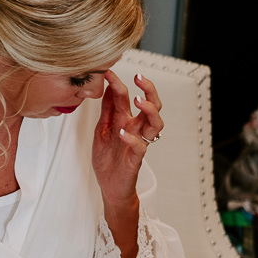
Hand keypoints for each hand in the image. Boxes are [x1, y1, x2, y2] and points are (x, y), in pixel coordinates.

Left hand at [91, 70, 162, 209]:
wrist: (110, 187)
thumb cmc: (107, 159)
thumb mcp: (102, 129)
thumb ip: (106, 110)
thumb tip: (108, 87)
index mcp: (125, 120)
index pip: (126, 97)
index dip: (119, 82)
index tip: (108, 71)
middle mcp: (135, 129)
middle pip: (152, 105)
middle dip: (148, 89)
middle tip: (139, 77)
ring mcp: (137, 143)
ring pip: (155, 123)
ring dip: (148, 110)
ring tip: (137, 100)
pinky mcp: (135, 159)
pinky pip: (140, 147)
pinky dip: (132, 138)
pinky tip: (122, 132)